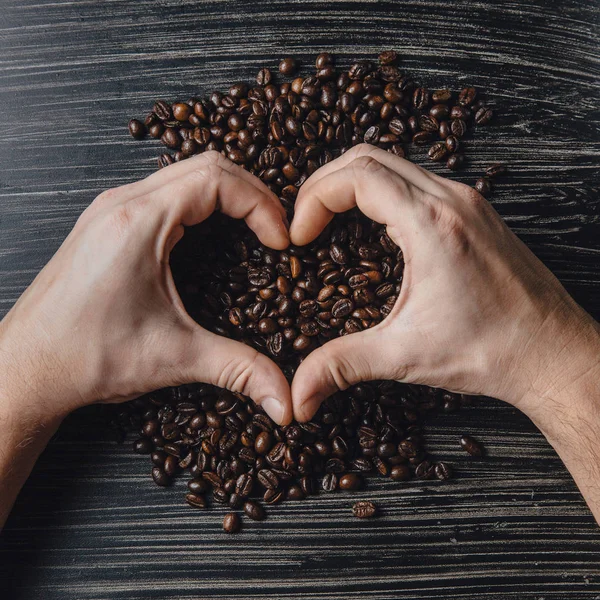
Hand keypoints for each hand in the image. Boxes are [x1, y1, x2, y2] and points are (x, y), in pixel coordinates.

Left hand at [0, 152, 292, 425]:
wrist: (25, 368)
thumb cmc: (83, 356)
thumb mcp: (174, 358)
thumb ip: (239, 370)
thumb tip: (284, 398)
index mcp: (138, 223)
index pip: (217, 179)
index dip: (261, 205)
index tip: (279, 240)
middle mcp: (121, 205)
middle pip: (205, 165)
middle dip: (251, 194)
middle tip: (274, 229)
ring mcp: (110, 210)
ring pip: (183, 173)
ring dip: (224, 194)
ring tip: (251, 227)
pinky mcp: (106, 223)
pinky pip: (162, 190)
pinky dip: (198, 202)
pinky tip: (209, 234)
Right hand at [290, 144, 598, 422]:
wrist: (554, 354)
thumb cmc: (493, 350)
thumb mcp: (405, 355)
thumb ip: (341, 367)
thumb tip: (298, 396)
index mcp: (431, 224)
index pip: (356, 176)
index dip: (314, 198)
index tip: (300, 236)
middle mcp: (452, 201)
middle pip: (370, 157)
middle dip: (326, 183)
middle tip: (305, 220)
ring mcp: (468, 202)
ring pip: (396, 164)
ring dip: (355, 183)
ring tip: (331, 219)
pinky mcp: (477, 214)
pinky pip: (420, 181)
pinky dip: (385, 192)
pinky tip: (377, 228)